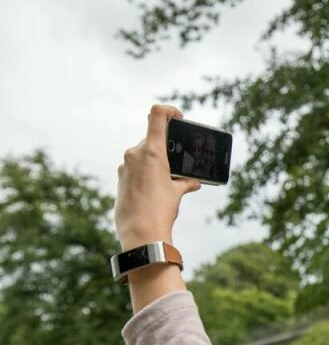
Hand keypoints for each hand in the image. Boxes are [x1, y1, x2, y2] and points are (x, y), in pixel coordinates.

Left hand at [115, 105, 200, 249]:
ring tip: (167, 181)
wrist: (140, 233)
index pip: (157, 114)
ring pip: (143, 155)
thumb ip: (185, 182)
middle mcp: (135, 154)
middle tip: (178, 163)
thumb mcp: (177, 193)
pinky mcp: (120, 179)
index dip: (169, 111)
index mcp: (151, 151)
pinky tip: (154, 190)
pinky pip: (135, 169)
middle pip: (152, 139)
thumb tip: (192, 182)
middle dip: (166, 148)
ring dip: (155, 163)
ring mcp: (125, 166)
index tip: (179, 117)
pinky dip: (146, 173)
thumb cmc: (160, 210)